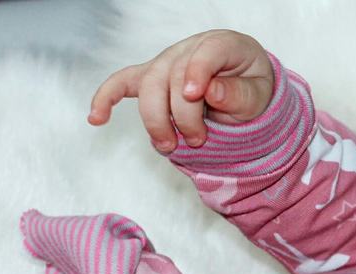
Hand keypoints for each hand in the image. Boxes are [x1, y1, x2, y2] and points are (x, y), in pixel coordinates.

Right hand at [88, 29, 274, 152]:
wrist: (244, 88)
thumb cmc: (251, 88)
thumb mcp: (259, 94)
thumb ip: (240, 94)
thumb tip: (210, 91)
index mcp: (222, 45)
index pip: (205, 53)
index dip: (197, 73)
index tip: (196, 95)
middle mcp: (189, 49)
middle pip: (172, 76)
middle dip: (181, 114)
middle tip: (198, 141)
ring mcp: (167, 63)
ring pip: (149, 86)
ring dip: (155, 120)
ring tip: (170, 147)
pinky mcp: (152, 78)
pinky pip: (123, 83)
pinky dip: (106, 98)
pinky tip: (96, 119)